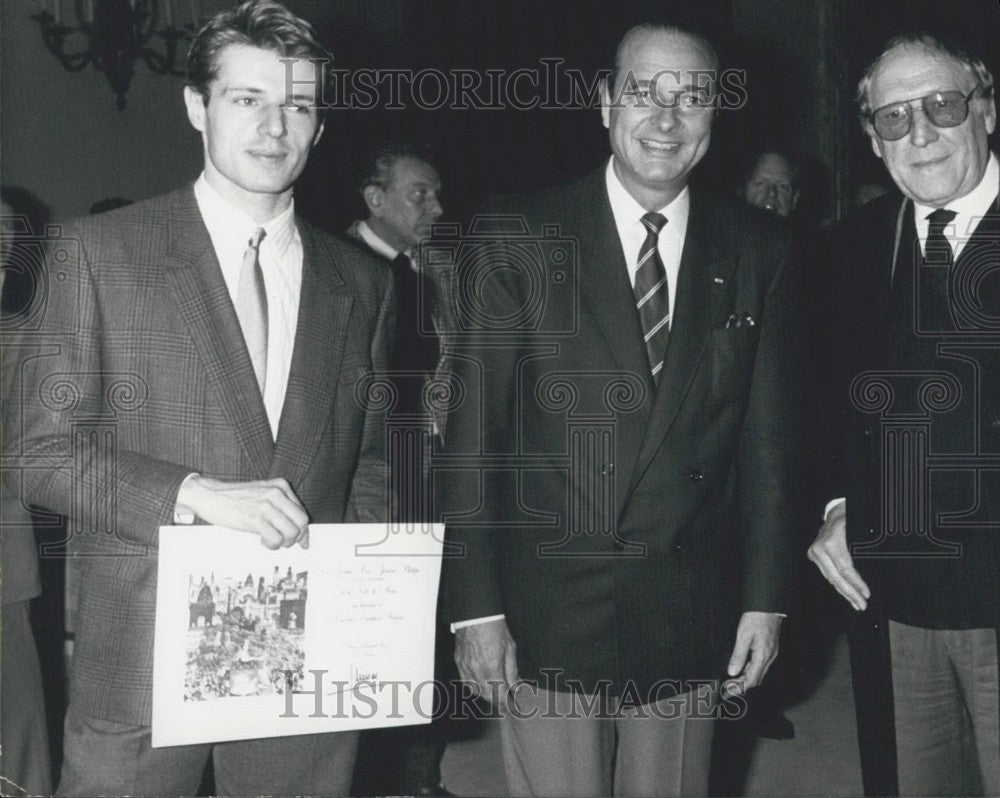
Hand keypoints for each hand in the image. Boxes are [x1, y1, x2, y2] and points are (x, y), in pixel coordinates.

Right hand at [175, 475, 309, 549]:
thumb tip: (298, 531)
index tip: (302, 542)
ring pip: (291, 532)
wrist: (208, 495)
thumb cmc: (234, 498)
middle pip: (302, 522)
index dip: (303, 531)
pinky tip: (262, 540)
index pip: (302, 512)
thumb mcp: (262, 494)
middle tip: (285, 543)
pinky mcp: (255, 518)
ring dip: (283, 543)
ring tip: (271, 541)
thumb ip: (281, 507)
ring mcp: (266, 505)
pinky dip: (271, 544)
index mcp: (281, 486)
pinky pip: (276, 539)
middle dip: (296, 537)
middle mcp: (277, 493)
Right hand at [454, 618, 517, 706]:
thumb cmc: (494, 627)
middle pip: (487, 696)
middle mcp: (477, 670)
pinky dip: (474, 686)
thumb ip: (512, 671)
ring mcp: (466, 667)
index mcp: (492, 668)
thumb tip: (516, 686)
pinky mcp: (459, 662)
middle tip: (506, 704)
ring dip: (486, 696)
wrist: (476, 614)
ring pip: (475, 691)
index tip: (513, 707)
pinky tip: (481, 685)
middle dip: (498, 702)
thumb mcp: (509, 648)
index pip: (500, 695)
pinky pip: (465, 681)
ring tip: (495, 695)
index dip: (507, 703)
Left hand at [725, 611, 782, 695]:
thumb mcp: (743, 636)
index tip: (728, 693)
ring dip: (747, 678)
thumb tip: (732, 672)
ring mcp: (771, 653)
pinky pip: (761, 664)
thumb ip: (738, 655)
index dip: (740, 688)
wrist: (769, 605)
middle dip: (743, 686)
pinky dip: (751, 669)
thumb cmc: (756, 618)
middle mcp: (769, 657)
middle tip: (728, 688)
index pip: (752, 680)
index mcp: (763, 656)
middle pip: (757, 679)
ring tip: (732, 680)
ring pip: (759, 672)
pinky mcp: (770, 648)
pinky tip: (742, 667)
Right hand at [807, 500, 869, 610]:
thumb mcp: (861, 529)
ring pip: (830, 578)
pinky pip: (827, 573)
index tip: (866, 594)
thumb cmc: (851, 517)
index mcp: (831, 542)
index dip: (856, 583)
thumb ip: (864, 549)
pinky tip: (847, 592)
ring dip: (844, 592)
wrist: (835, 510)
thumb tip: (878, 569)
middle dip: (850, 593)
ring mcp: (815, 552)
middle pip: (836, 578)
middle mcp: (819, 548)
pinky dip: (838, 584)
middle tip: (862, 605)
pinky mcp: (814, 555)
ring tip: (856, 603)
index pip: (845, 569)